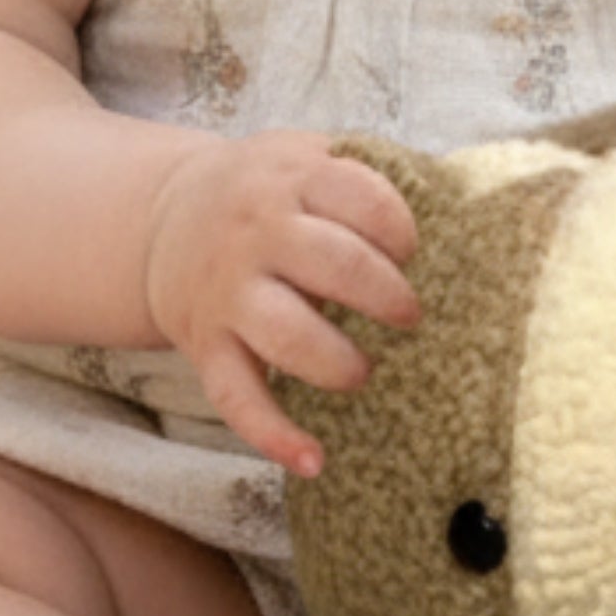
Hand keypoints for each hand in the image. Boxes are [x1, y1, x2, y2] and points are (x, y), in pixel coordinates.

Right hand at [141, 131, 417, 476]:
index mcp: (292, 178)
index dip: (400, 230)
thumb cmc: (264, 192)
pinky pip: (235, 396)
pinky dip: (273, 435)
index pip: (362, 198)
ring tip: (363, 370)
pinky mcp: (206, 344)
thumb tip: (453, 203)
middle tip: (407, 315)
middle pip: (334, 264)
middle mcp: (257, 232)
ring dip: (338, 362)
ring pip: (286, 333)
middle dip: (386, 295)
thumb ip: (364, 172)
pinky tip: (313, 460)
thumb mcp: (305, 155)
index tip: (410, 252)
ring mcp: (229, 291)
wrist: (162, 217)